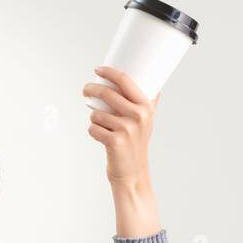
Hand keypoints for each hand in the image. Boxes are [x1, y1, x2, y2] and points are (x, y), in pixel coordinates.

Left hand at [82, 66, 160, 187]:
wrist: (133, 172)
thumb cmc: (137, 144)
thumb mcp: (147, 122)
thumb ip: (150, 104)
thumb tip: (156, 86)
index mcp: (146, 106)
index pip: (125, 80)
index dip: (109, 72)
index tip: (98, 69)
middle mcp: (139, 115)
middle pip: (108, 93)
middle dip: (91, 89)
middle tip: (85, 90)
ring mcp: (127, 128)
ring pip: (97, 113)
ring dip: (94, 118)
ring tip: (102, 126)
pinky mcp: (114, 141)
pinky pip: (93, 128)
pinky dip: (93, 131)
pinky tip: (101, 137)